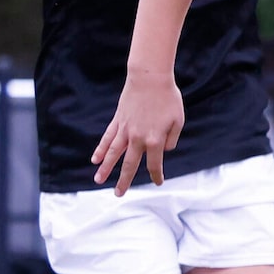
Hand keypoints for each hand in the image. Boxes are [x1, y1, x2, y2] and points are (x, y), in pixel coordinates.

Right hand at [92, 73, 185, 193]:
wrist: (150, 79)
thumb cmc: (168, 99)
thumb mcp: (178, 120)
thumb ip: (171, 139)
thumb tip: (163, 151)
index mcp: (155, 140)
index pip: (154, 163)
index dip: (156, 174)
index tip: (158, 182)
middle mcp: (137, 138)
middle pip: (129, 164)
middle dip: (124, 180)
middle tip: (118, 194)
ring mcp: (125, 130)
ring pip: (113, 153)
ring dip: (105, 168)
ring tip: (98, 181)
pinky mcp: (118, 121)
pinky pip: (107, 139)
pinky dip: (101, 149)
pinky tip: (95, 159)